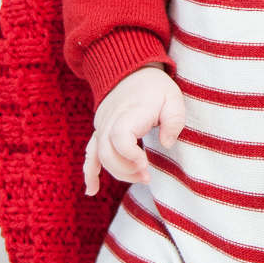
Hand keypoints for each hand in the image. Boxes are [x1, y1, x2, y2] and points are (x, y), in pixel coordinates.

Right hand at [84, 67, 185, 194]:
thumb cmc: (156, 87)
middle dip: (126, 170)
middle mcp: (110, 120)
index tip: (145, 163)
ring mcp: (101, 126)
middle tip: (146, 176)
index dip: (130, 155)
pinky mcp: (99, 131)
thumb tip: (167, 144)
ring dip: (117, 172)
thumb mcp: (173, 98)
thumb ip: (174, 121)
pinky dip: (89, 172)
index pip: (120, 138)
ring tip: (139, 178)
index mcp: (128, 112)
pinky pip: (90, 154)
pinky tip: (91, 190)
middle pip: (107, 152)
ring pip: (99, 156)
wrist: (131, 71)